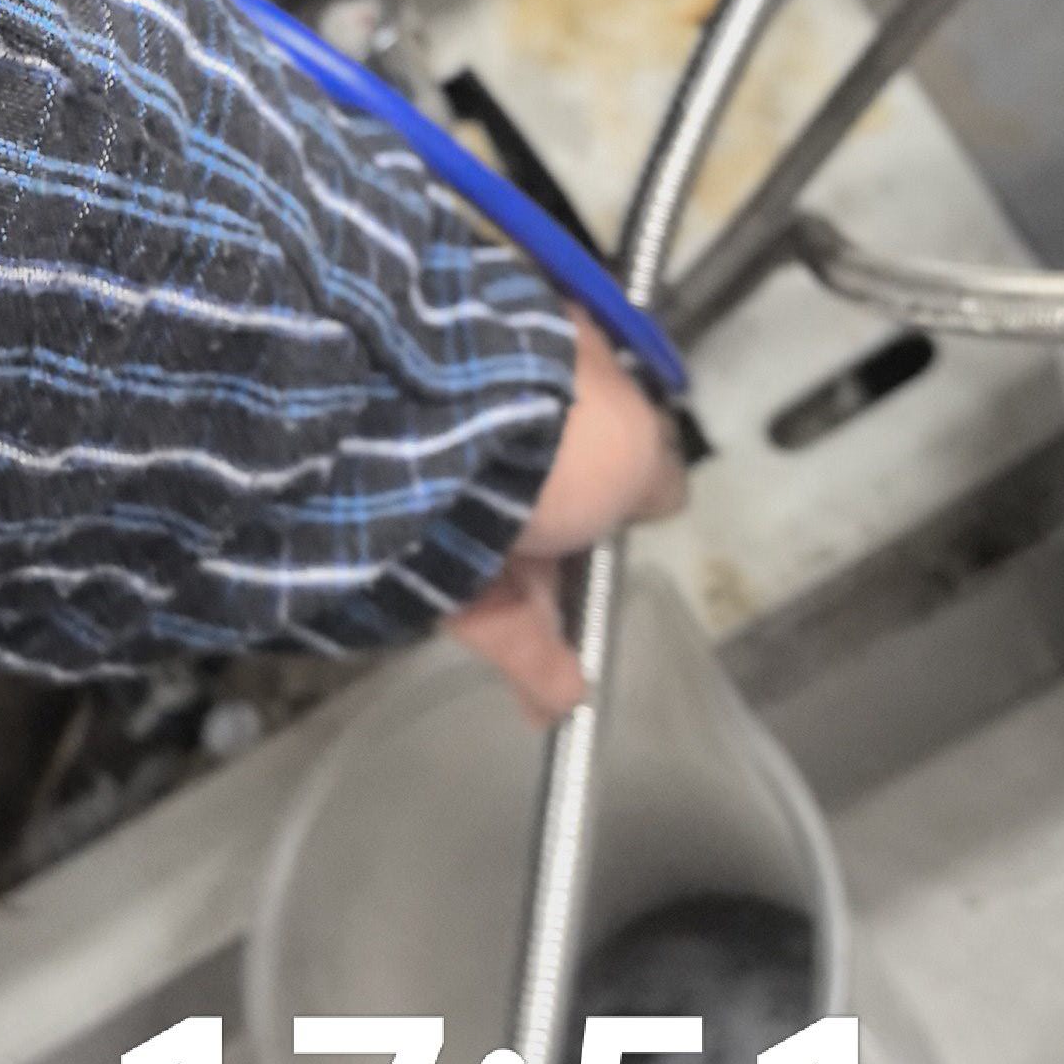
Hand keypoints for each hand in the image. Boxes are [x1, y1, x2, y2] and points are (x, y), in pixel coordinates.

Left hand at [449, 314, 686, 724]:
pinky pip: (470, 599)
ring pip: (505, 555)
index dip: (611, 468)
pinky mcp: (407, 541)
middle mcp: (487, 410)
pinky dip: (517, 649)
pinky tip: (555, 699)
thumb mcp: (639, 443)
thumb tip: (657, 498)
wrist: (435, 436)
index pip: (583, 415)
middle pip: (544, 494)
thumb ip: (655, 476)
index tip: (628, 516)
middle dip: (570, 559)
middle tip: (595, 605)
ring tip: (579, 684)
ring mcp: (442, 475)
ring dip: (547, 620)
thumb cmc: (559, 424)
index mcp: (539, 365)